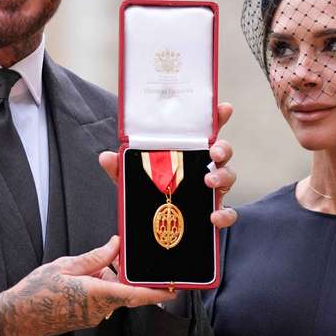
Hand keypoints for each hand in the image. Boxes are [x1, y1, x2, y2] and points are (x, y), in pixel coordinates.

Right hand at [0, 236, 175, 335]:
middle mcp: (99, 309)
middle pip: (126, 291)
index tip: (174, 289)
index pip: (135, 294)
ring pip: (113, 295)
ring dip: (112, 279)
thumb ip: (95, 257)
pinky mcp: (85, 318)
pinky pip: (102, 300)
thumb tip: (116, 245)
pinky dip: (102, 286)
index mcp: (97, 294)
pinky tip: (89, 274)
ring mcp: (92, 316)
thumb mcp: (65, 266)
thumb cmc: (36, 291)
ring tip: (98, 262)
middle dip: (130, 276)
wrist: (16, 316)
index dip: (157, 293)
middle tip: (128, 258)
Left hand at [98, 102, 237, 229]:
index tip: (224, 108)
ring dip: (223, 176)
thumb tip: (107, 156)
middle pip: (223, 150)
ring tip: (209, 182)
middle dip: (223, 147)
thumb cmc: (151, 193)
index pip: (205, 130)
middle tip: (214, 152)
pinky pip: (228, 212)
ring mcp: (212, 189)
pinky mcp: (215, 210)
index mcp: (188, 153)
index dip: (217, 117)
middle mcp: (204, 167)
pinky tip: (213, 216)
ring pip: (229, 176)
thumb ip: (121, 167)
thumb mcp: (133, 178)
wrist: (157, 226)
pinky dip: (224, 214)